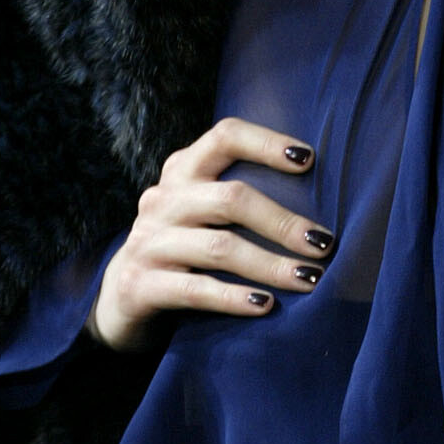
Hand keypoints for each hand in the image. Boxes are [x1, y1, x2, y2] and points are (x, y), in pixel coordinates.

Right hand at [89, 117, 331, 352]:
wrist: (120, 300)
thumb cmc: (183, 249)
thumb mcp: (202, 213)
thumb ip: (241, 198)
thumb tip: (320, 205)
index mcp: (183, 171)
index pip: (225, 137)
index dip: (266, 143)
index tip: (309, 160)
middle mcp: (163, 200)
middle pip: (230, 198)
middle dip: (282, 222)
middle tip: (324, 244)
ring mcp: (148, 242)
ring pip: (219, 247)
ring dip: (270, 265)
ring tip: (309, 279)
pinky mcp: (139, 284)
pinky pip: (196, 289)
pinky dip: (235, 297)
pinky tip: (266, 306)